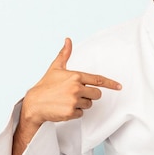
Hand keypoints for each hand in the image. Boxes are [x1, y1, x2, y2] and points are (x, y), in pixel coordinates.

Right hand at [12, 38, 121, 154]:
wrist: (34, 104)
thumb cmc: (45, 85)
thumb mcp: (55, 68)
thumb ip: (64, 54)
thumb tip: (68, 40)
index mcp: (75, 76)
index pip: (98, 80)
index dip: (110, 83)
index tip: (119, 86)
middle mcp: (76, 88)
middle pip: (96, 94)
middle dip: (89, 95)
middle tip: (76, 94)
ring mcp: (74, 100)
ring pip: (89, 104)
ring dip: (81, 104)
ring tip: (67, 101)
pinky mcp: (71, 112)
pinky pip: (82, 114)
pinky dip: (75, 113)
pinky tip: (64, 108)